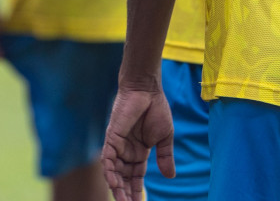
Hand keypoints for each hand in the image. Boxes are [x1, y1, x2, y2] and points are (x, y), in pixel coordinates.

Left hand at [102, 83, 172, 200]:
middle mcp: (126, 152)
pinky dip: (110, 172)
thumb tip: (171, 176)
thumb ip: (165, 156)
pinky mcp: (112, 138)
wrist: (147, 90)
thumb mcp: (164, 137)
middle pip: (124, 179)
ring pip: (114, 172)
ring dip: (117, 187)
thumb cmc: (156, 109)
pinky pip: (108, 159)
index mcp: (139, 152)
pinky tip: (113, 184)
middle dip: (126, 194)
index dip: (137, 191)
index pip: (136, 178)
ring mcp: (118, 145)